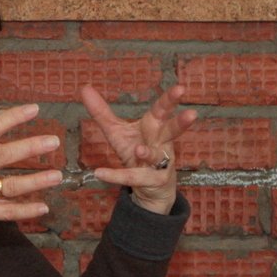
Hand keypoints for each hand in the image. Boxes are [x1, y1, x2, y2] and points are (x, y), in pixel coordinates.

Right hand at [0, 104, 61, 242]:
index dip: (13, 117)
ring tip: (57, 175)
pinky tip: (43, 207)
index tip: (34, 109)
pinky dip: (25, 210)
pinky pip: (6, 212)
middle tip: (54, 141)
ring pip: (12, 185)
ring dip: (36, 181)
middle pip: (7, 154)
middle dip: (32, 147)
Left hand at [75, 84, 197, 214]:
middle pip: (172, 131)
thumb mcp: (117, 132)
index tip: (181, 88)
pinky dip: (117, 176)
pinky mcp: (153, 181)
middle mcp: (161, 143)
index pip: (163, 110)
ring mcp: (160, 163)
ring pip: (157, 157)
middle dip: (181, 123)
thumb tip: (84, 88)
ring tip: (139, 149)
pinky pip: (135, 177)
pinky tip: (99, 173)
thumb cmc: (136, 152)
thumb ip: (102, 112)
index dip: (170, 100)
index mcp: (154, 127)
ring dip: (149, 153)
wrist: (149, 188)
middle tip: (192, 114)